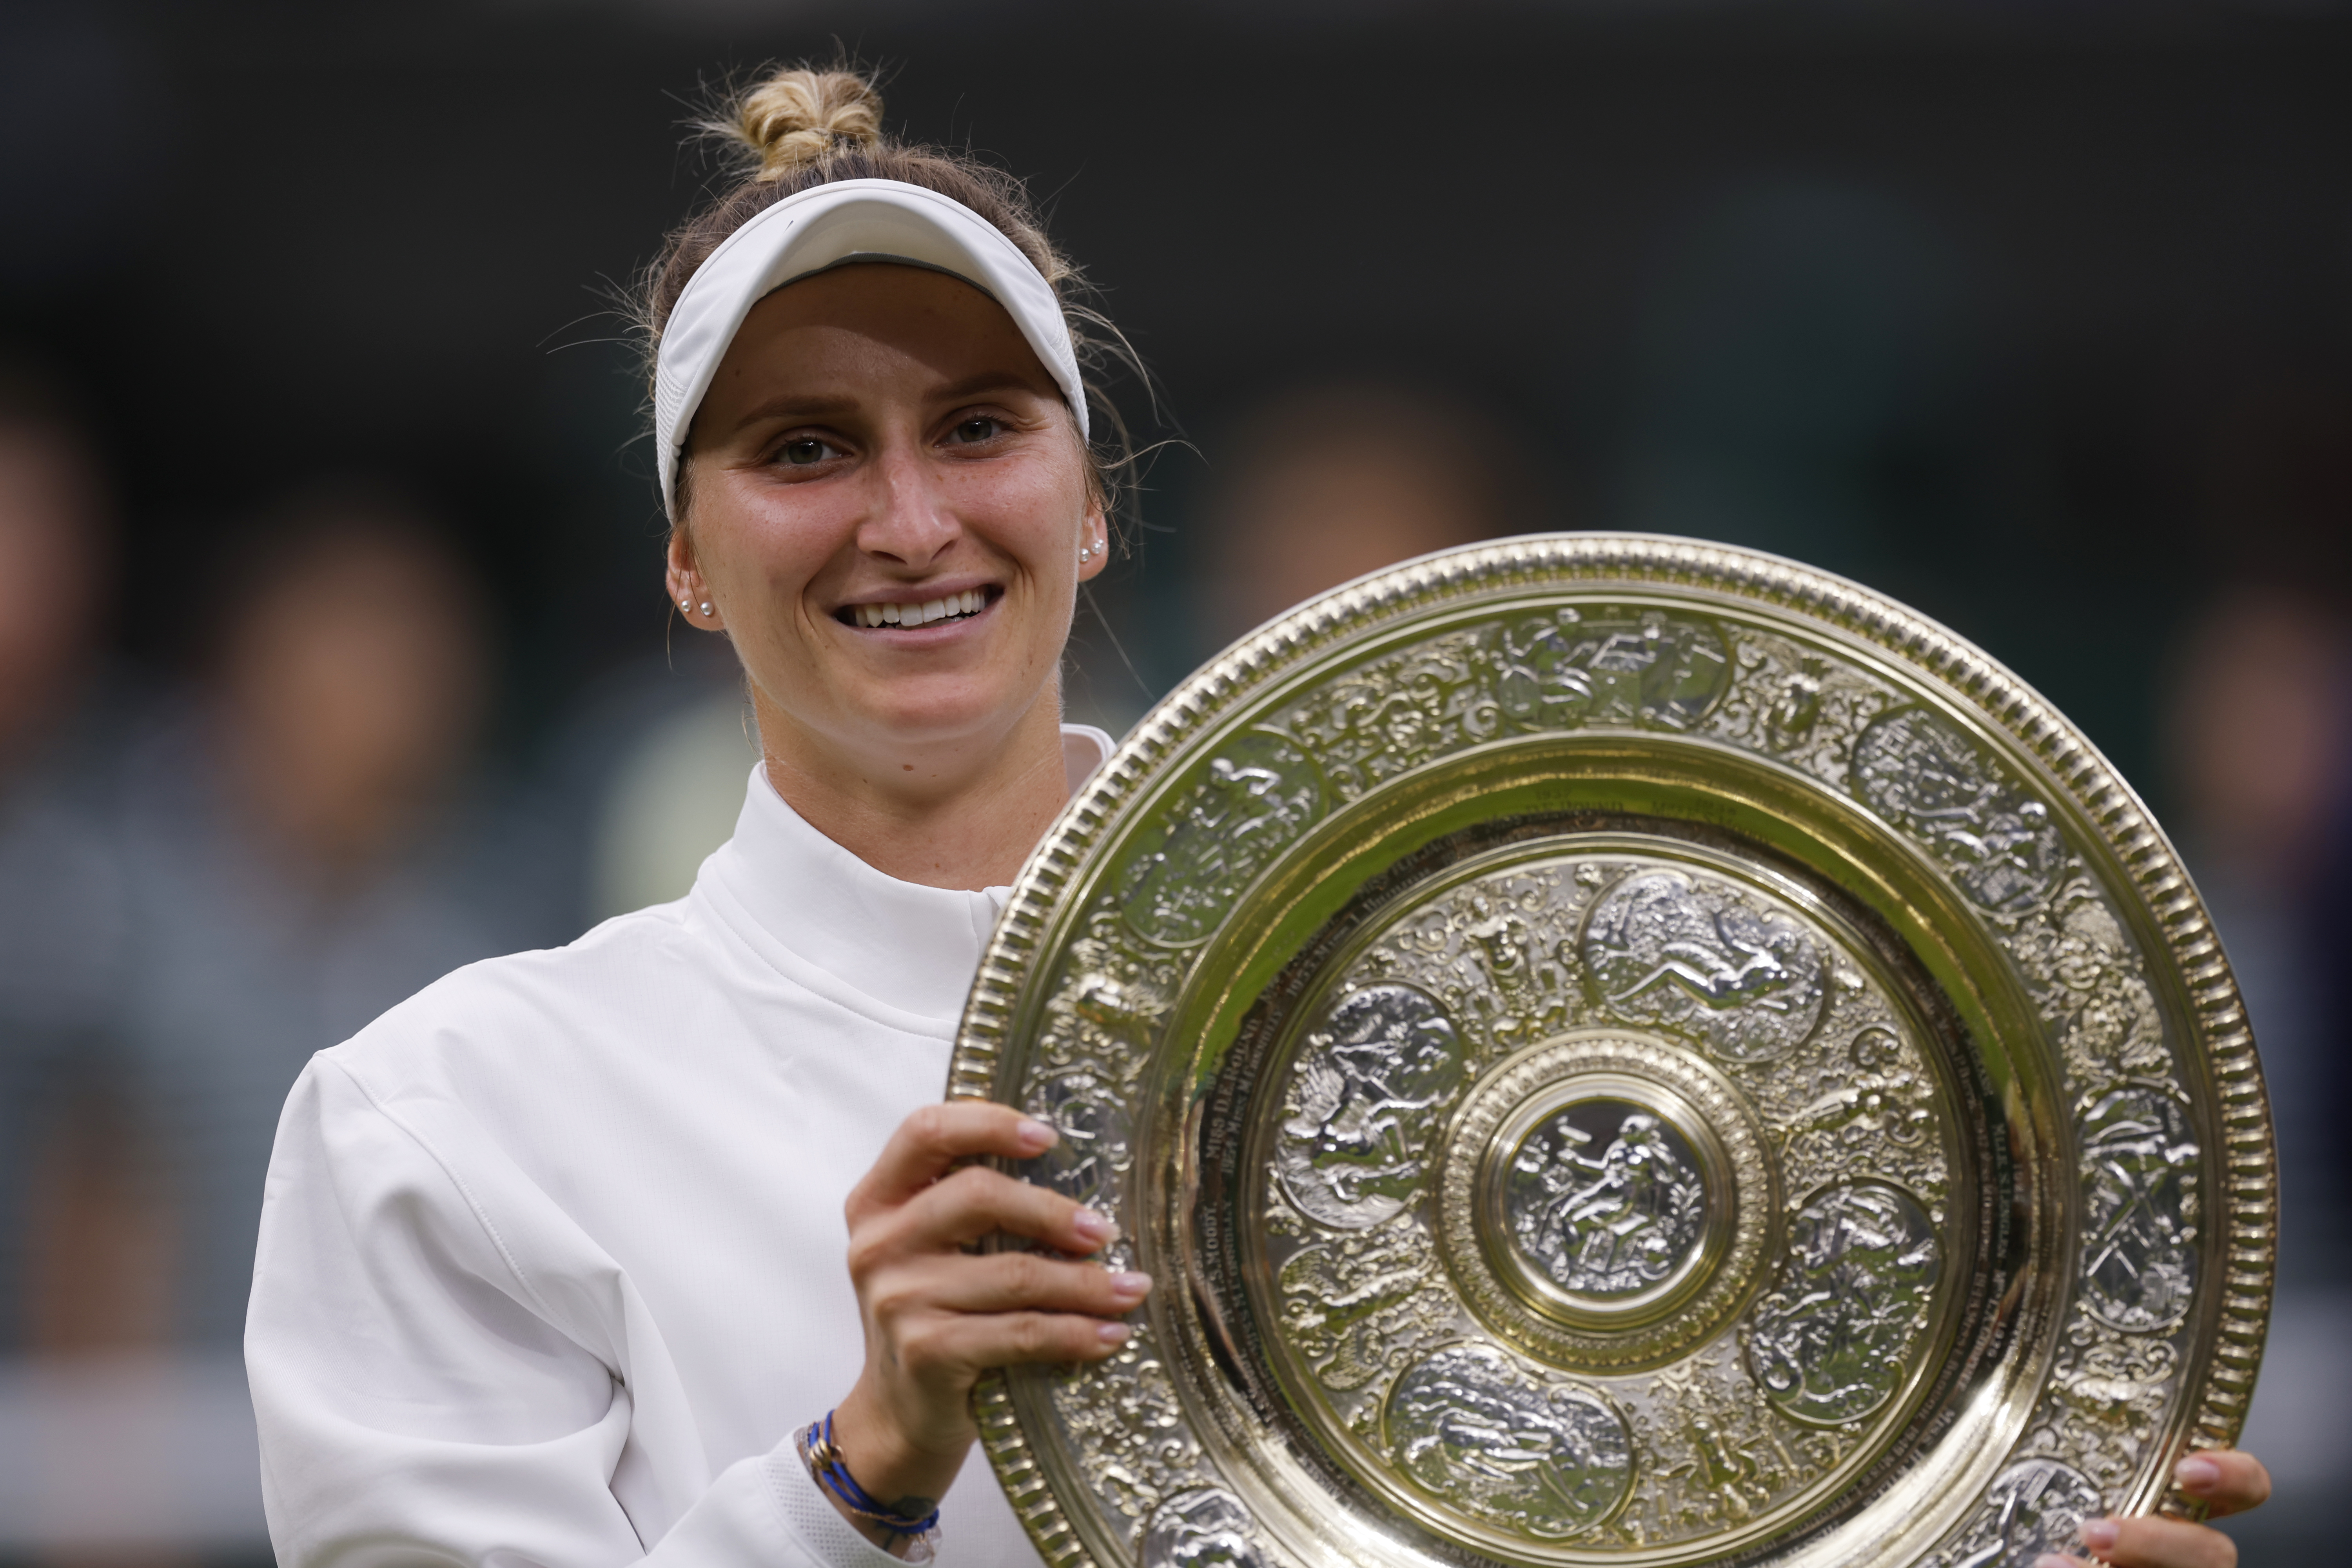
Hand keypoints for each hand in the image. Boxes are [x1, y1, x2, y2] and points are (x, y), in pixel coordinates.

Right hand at [827, 1103, 1150, 1541]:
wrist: (899, 1415)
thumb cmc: (935, 1315)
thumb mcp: (935, 1249)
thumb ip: (972, 1205)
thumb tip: (1080, 1173)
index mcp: (878, 1200)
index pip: (925, 1130)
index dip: (989, 1123)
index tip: (1049, 1138)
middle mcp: (878, 1243)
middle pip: (976, 1195)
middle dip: (1052, 1210)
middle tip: (1105, 1230)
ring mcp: (897, 1299)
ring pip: (1013, 1272)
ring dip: (1086, 1283)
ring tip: (1132, 1288)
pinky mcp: (926, 1351)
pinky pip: (1020, 1332)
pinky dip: (1076, 1333)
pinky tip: (1110, 1334)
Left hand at [2036, 1449, 2270, 1567]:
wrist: (2019, 1548)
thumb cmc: (2036, 1499)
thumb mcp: (2053, 1460)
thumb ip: (2056, 1429)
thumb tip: (2006, 1363)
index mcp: (2178, 1502)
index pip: (2245, 1486)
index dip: (2232, 1477)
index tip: (2187, 1468)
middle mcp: (2186, 1549)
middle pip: (2215, 1553)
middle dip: (2159, 1544)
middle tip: (2095, 1531)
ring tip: (2052, 1565)